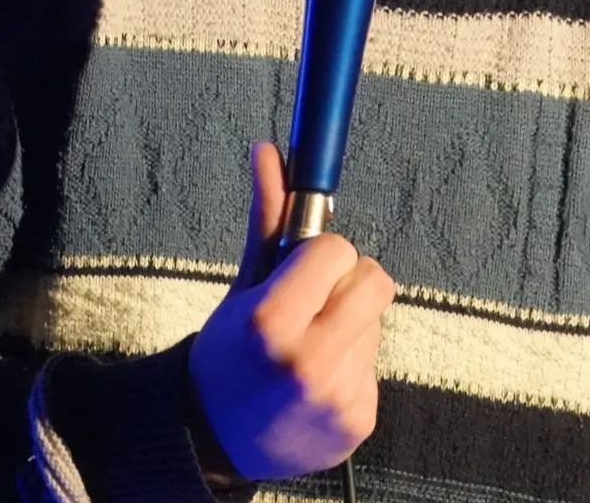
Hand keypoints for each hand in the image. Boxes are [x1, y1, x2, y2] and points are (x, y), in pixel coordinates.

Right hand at [186, 141, 394, 481]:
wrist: (214, 440)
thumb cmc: (227, 353)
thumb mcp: (242, 287)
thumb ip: (266, 220)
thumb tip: (267, 150)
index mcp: (272, 320)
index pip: (338, 250)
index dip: (321, 253)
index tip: (302, 269)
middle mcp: (307, 361)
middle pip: (375, 282)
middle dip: (349, 281)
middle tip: (317, 300)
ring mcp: (336, 396)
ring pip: (375, 323)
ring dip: (349, 326)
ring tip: (309, 346)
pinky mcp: (359, 422)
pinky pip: (375, 365)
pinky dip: (351, 365)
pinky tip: (317, 381)